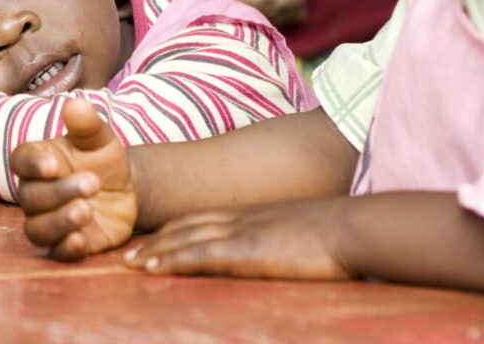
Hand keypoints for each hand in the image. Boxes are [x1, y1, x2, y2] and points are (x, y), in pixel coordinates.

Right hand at [10, 97, 136, 259]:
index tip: (53, 164)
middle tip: (93, 182)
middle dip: (60, 191)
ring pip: (37, 229)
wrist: (125, 189)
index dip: (33, 164)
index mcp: (38, 161)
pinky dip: (66, 248)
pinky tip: (82, 240)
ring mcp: (49, 220)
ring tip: (87, 210)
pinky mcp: (67, 244)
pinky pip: (55, 253)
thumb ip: (87, 125)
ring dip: (59, 222)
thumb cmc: (102, 158)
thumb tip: (77, 104)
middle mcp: (36, 193)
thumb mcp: (100, 139)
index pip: (20, 161)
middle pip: (31, 197)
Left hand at [124, 197, 352, 280]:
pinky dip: (170, 260)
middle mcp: (240, 218)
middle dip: (154, 240)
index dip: (173, 230)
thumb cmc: (341, 235)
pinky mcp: (246, 251)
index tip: (151, 241)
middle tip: (126, 255)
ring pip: (184, 239)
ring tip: (128, 264)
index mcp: (253, 215)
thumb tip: (280, 254)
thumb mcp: (301, 233)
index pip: (201, 219)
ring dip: (153, 251)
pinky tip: (150, 269)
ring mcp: (241, 232)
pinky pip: (199, 255)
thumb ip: (282, 241)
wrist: (357, 228)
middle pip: (184, 226)